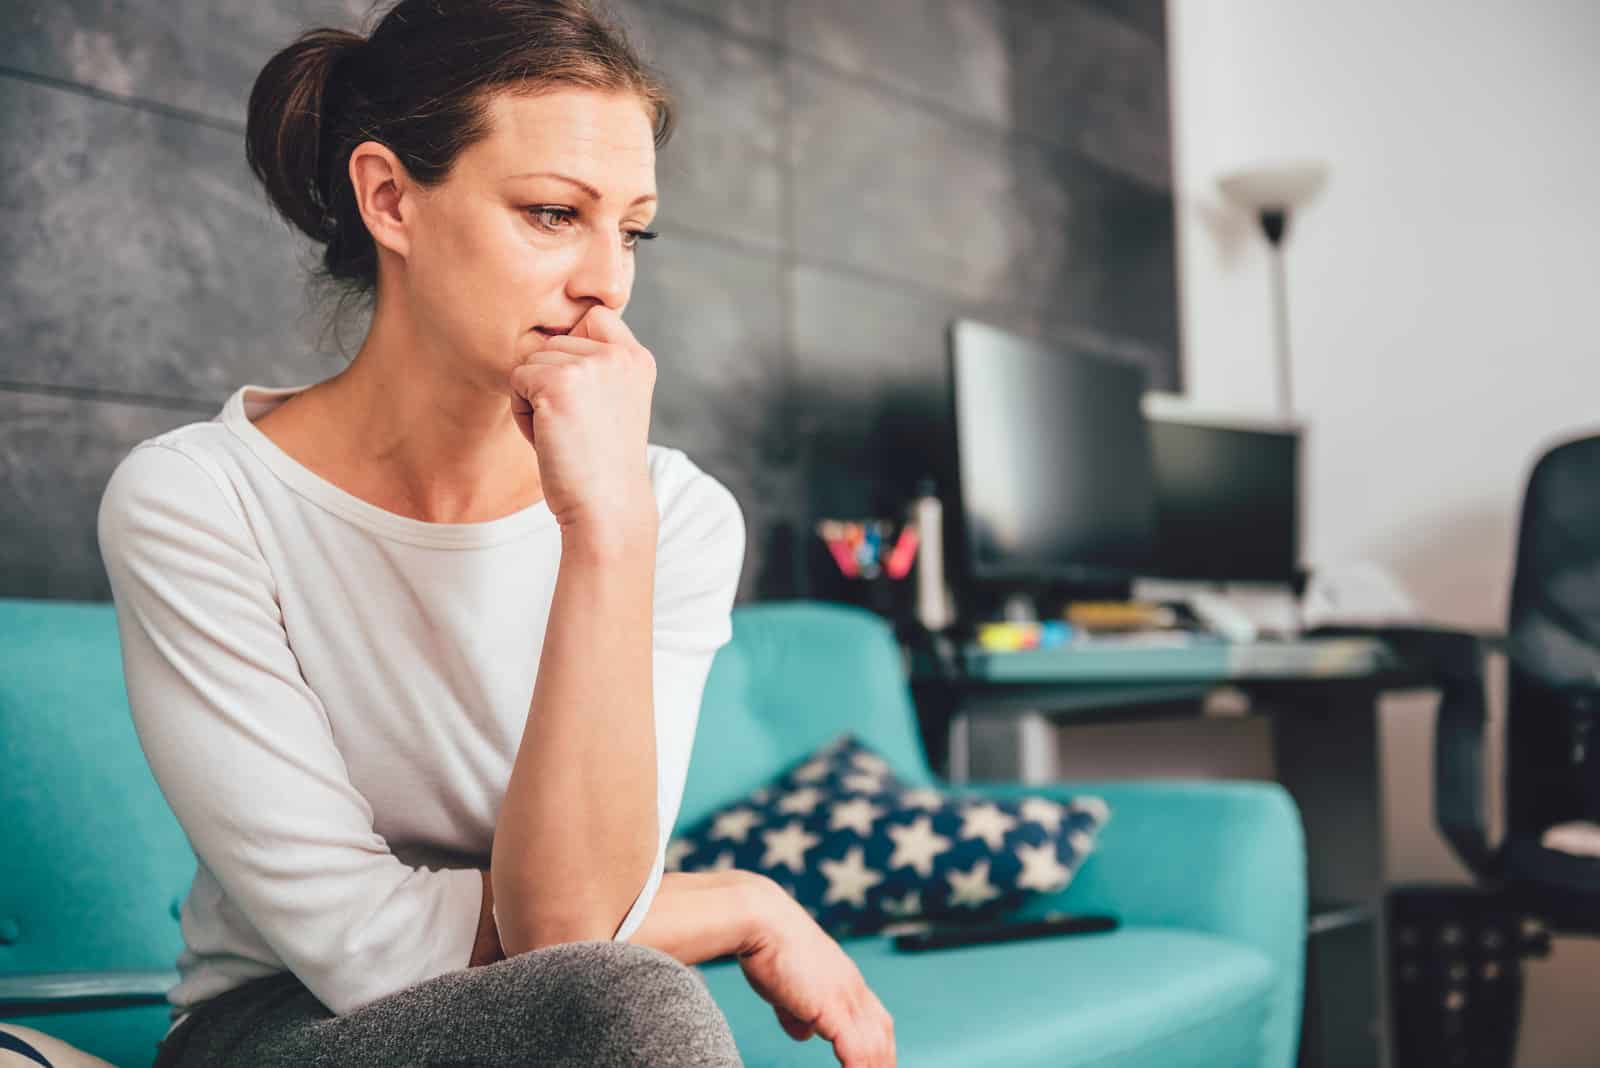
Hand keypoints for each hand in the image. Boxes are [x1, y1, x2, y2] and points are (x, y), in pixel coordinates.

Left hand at [508, 305, 655, 532]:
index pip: (594, 317)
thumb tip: (551, 335)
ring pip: (532, 361)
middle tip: (576, 426)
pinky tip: (550, 438)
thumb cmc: (601, 464)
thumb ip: (598, 366)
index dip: (576, 350)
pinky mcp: (557, 382)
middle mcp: (619, 354)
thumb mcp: (614, 402)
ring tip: (564, 433)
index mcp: (637, 358)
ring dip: (535, 397)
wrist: (607, 507)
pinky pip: (516, 380)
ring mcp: (589, 366)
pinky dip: (522, 412)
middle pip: (555, 342)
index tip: (586, 397)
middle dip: (551, 381)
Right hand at [736, 881, 895, 1066]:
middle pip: (882, 1031)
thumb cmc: (767, 945)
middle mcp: (852, 987)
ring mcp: (845, 996)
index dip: (879, 1041)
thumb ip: (796, 1011)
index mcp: (844, 978)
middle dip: (885, 1059)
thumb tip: (805, 1034)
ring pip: (874, 1045)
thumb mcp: (785, 985)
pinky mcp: (832, 1007)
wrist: (761, 920)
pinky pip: (856, 1051)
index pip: (875, 1016)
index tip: (877, 1061)